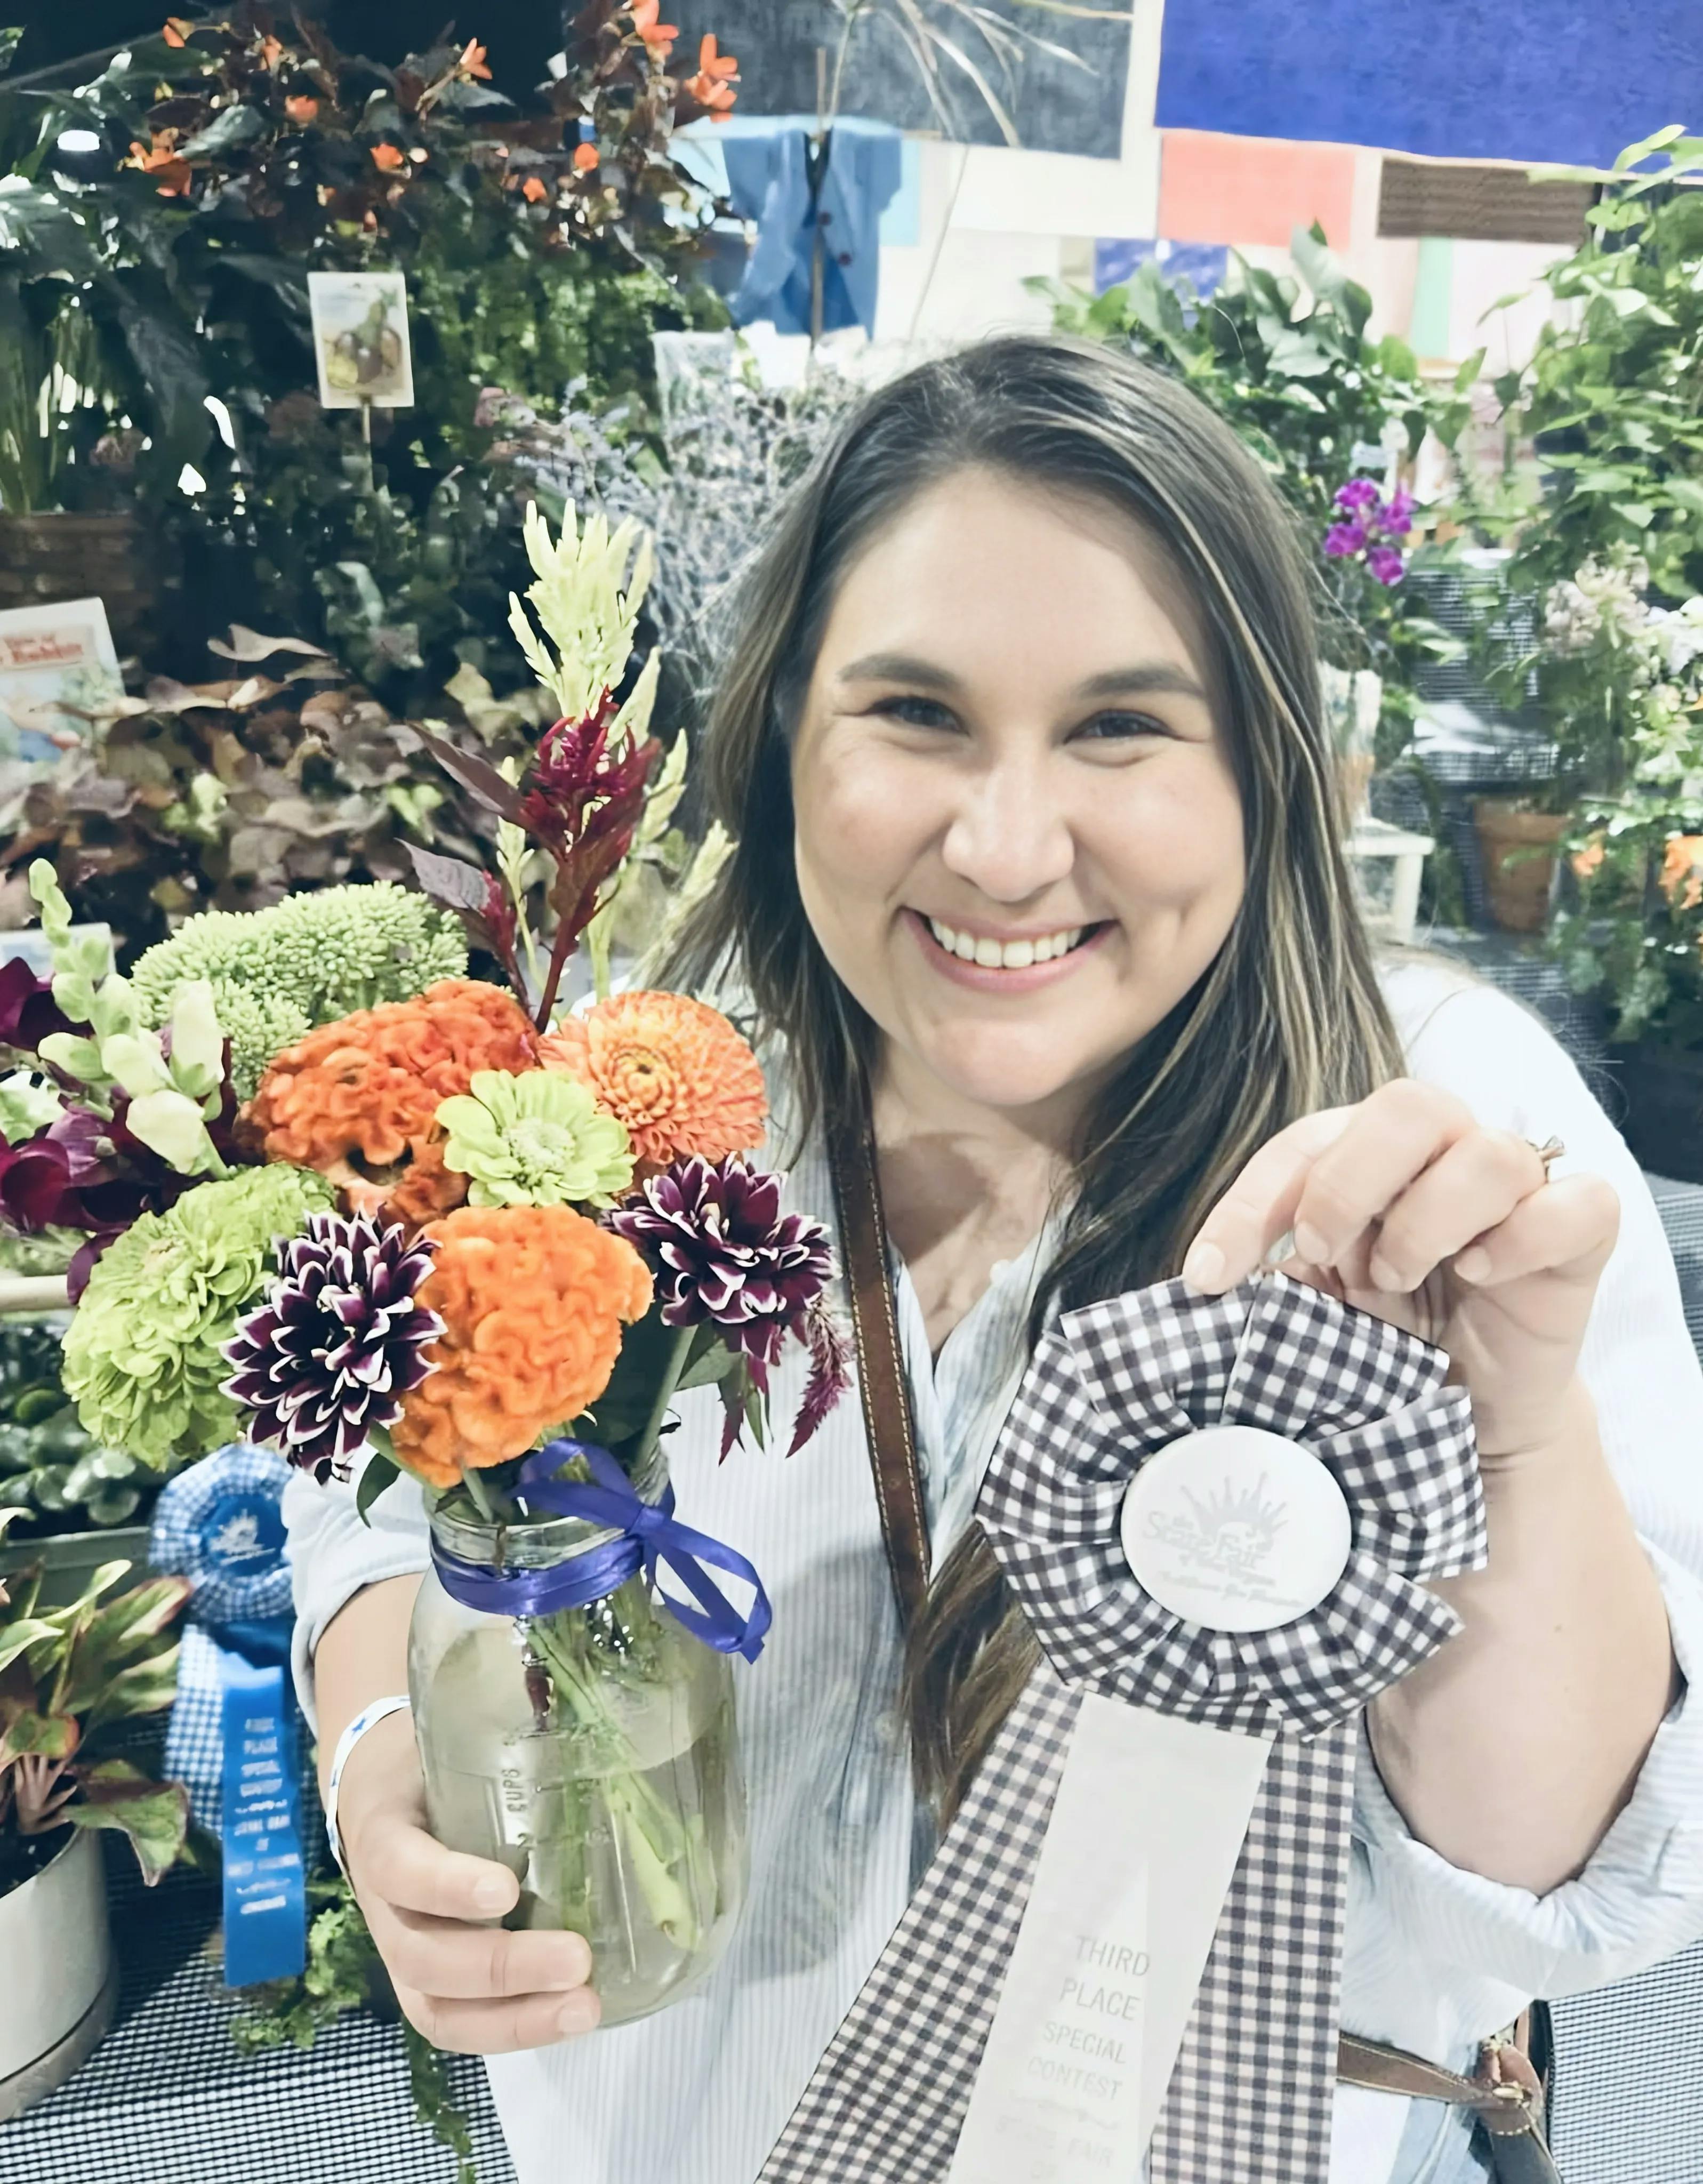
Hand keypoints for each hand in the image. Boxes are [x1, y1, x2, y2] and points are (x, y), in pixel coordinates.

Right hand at [334, 1709, 599, 2052]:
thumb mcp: (447, 1732)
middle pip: (422, 1955)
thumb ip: (499, 1721)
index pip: (398, 1866)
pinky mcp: (425, 1979)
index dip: (446, 1884)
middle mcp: (382, 1903)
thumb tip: (583, 1690)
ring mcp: (400, 1948)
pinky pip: (456, 2020)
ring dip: (513, 2019)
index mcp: (381, 1827)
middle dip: (501, 1968)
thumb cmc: (428, 1755)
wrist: (379, 1788)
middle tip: (579, 1959)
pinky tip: (570, 2016)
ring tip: (585, 2009)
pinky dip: (512, 2028)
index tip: (506, 1889)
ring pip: (436, 2006)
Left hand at [1181, 1078, 1619, 1460]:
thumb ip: (1276, 1272)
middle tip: (1323, 1249)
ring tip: (1399, 1279)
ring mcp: (1521, 1189)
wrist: (1469, 1412)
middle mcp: (1448, 1152)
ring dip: (1426, 1221)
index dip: (1250, 1204)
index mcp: (1373, 1156)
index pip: (1306, 1144)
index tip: (1207, 1275)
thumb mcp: (1317, 1304)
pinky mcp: (1580, 1235)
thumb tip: (1203, 1277)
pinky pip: (1576, 1203)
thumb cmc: (1388, 1340)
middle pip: (1408, 1106)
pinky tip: (1480, 1274)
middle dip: (1348, 1180)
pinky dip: (1522, 1238)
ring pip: (1490, 1153)